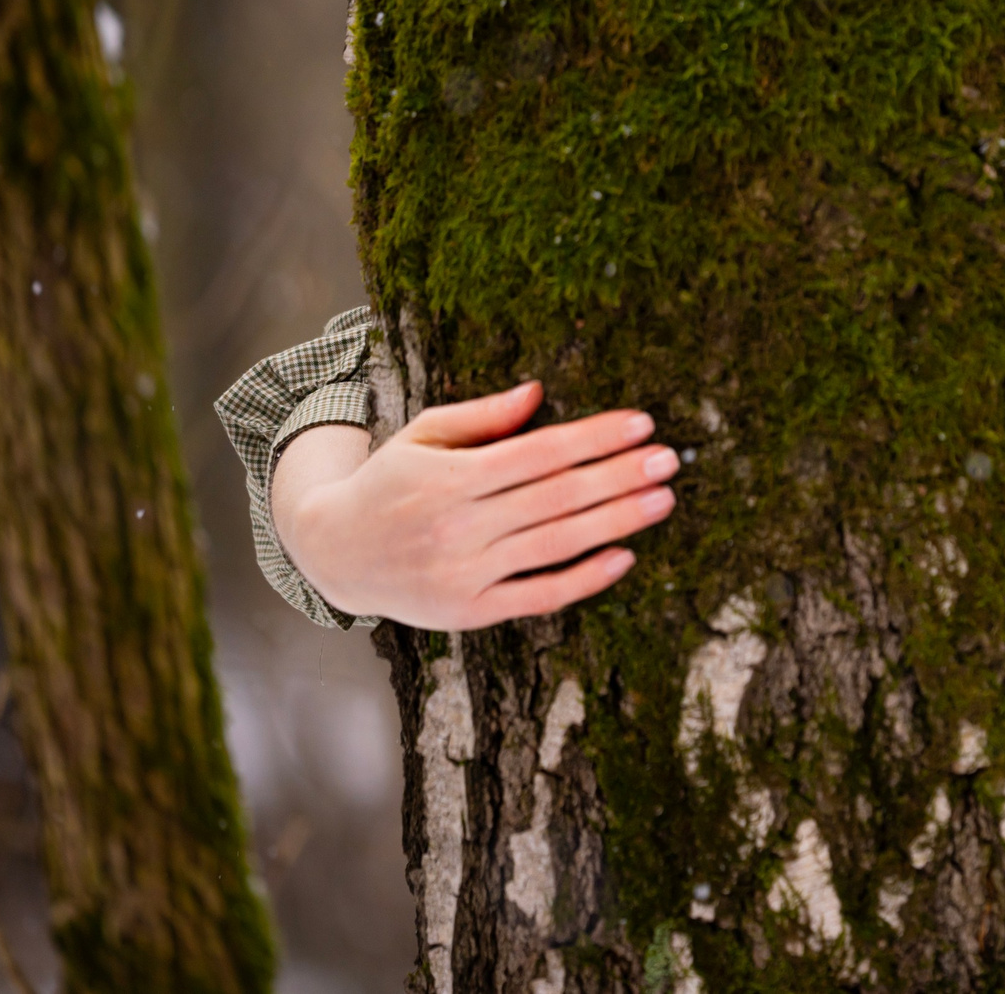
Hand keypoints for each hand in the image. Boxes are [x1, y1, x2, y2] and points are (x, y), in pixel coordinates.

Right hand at [271, 381, 677, 630]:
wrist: (334, 552)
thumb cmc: (389, 482)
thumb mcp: (423, 436)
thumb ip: (482, 417)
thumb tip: (540, 392)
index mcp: (448, 477)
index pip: (539, 453)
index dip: (594, 437)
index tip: (642, 423)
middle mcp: (457, 527)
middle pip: (557, 497)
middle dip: (619, 475)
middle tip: (670, 459)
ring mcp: (464, 574)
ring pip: (556, 545)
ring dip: (617, 521)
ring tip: (663, 499)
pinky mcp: (469, 612)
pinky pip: (540, 596)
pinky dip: (585, 579)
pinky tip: (625, 557)